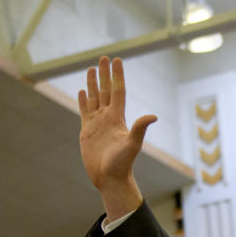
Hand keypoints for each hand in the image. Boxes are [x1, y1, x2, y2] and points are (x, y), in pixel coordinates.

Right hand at [78, 55, 156, 221]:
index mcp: (118, 118)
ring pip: (94, 98)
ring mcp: (97, 124)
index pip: (117, 90)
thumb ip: (140, 129)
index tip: (116, 59)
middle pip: (105, 90)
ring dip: (92, 84)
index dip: (117, 75)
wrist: (110, 179)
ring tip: (91, 69)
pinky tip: (82, 91)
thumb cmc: (122, 164)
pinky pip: (85, 111)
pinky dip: (83, 100)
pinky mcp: (87, 131)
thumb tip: (153, 116)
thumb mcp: (132, 145)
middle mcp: (108, 118)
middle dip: (104, 74)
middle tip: (103, 57)